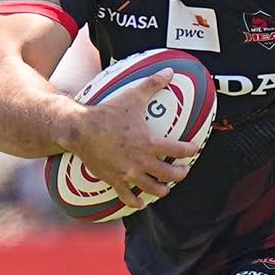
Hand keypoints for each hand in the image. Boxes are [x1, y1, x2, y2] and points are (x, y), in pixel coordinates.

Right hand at [67, 68, 199, 208]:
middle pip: (169, 174)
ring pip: (152, 188)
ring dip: (163, 189)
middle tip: (184, 171)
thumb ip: (153, 84)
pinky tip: (141, 203)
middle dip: (180, 173)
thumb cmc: (108, 112)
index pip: (178, 150)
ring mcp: (128, 173)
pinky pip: (128, 197)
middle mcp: (141, 161)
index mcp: (149, 143)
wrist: (80, 129)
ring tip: (166, 187)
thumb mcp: (133, 96)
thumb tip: (169, 71)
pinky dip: (136, 202)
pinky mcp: (114, 180)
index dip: (190, 149)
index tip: (194, 147)